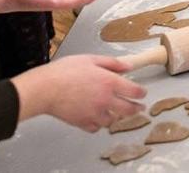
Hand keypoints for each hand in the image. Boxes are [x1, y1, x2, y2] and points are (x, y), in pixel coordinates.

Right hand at [13, 54, 144, 130]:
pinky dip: (98, 124)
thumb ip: (112, 63)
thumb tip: (128, 67)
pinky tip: (97, 118)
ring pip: (112, 120)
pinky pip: (96, 128)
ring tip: (115, 112)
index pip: (134, 91)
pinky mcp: (82, 122)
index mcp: (109, 82)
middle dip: (136, 109)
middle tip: (139, 108)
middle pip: (128, 110)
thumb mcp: (91, 59)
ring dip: (115, 116)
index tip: (142, 93)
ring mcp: (94, 113)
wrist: (45, 88)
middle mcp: (105, 99)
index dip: (141, 93)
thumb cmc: (65, 71)